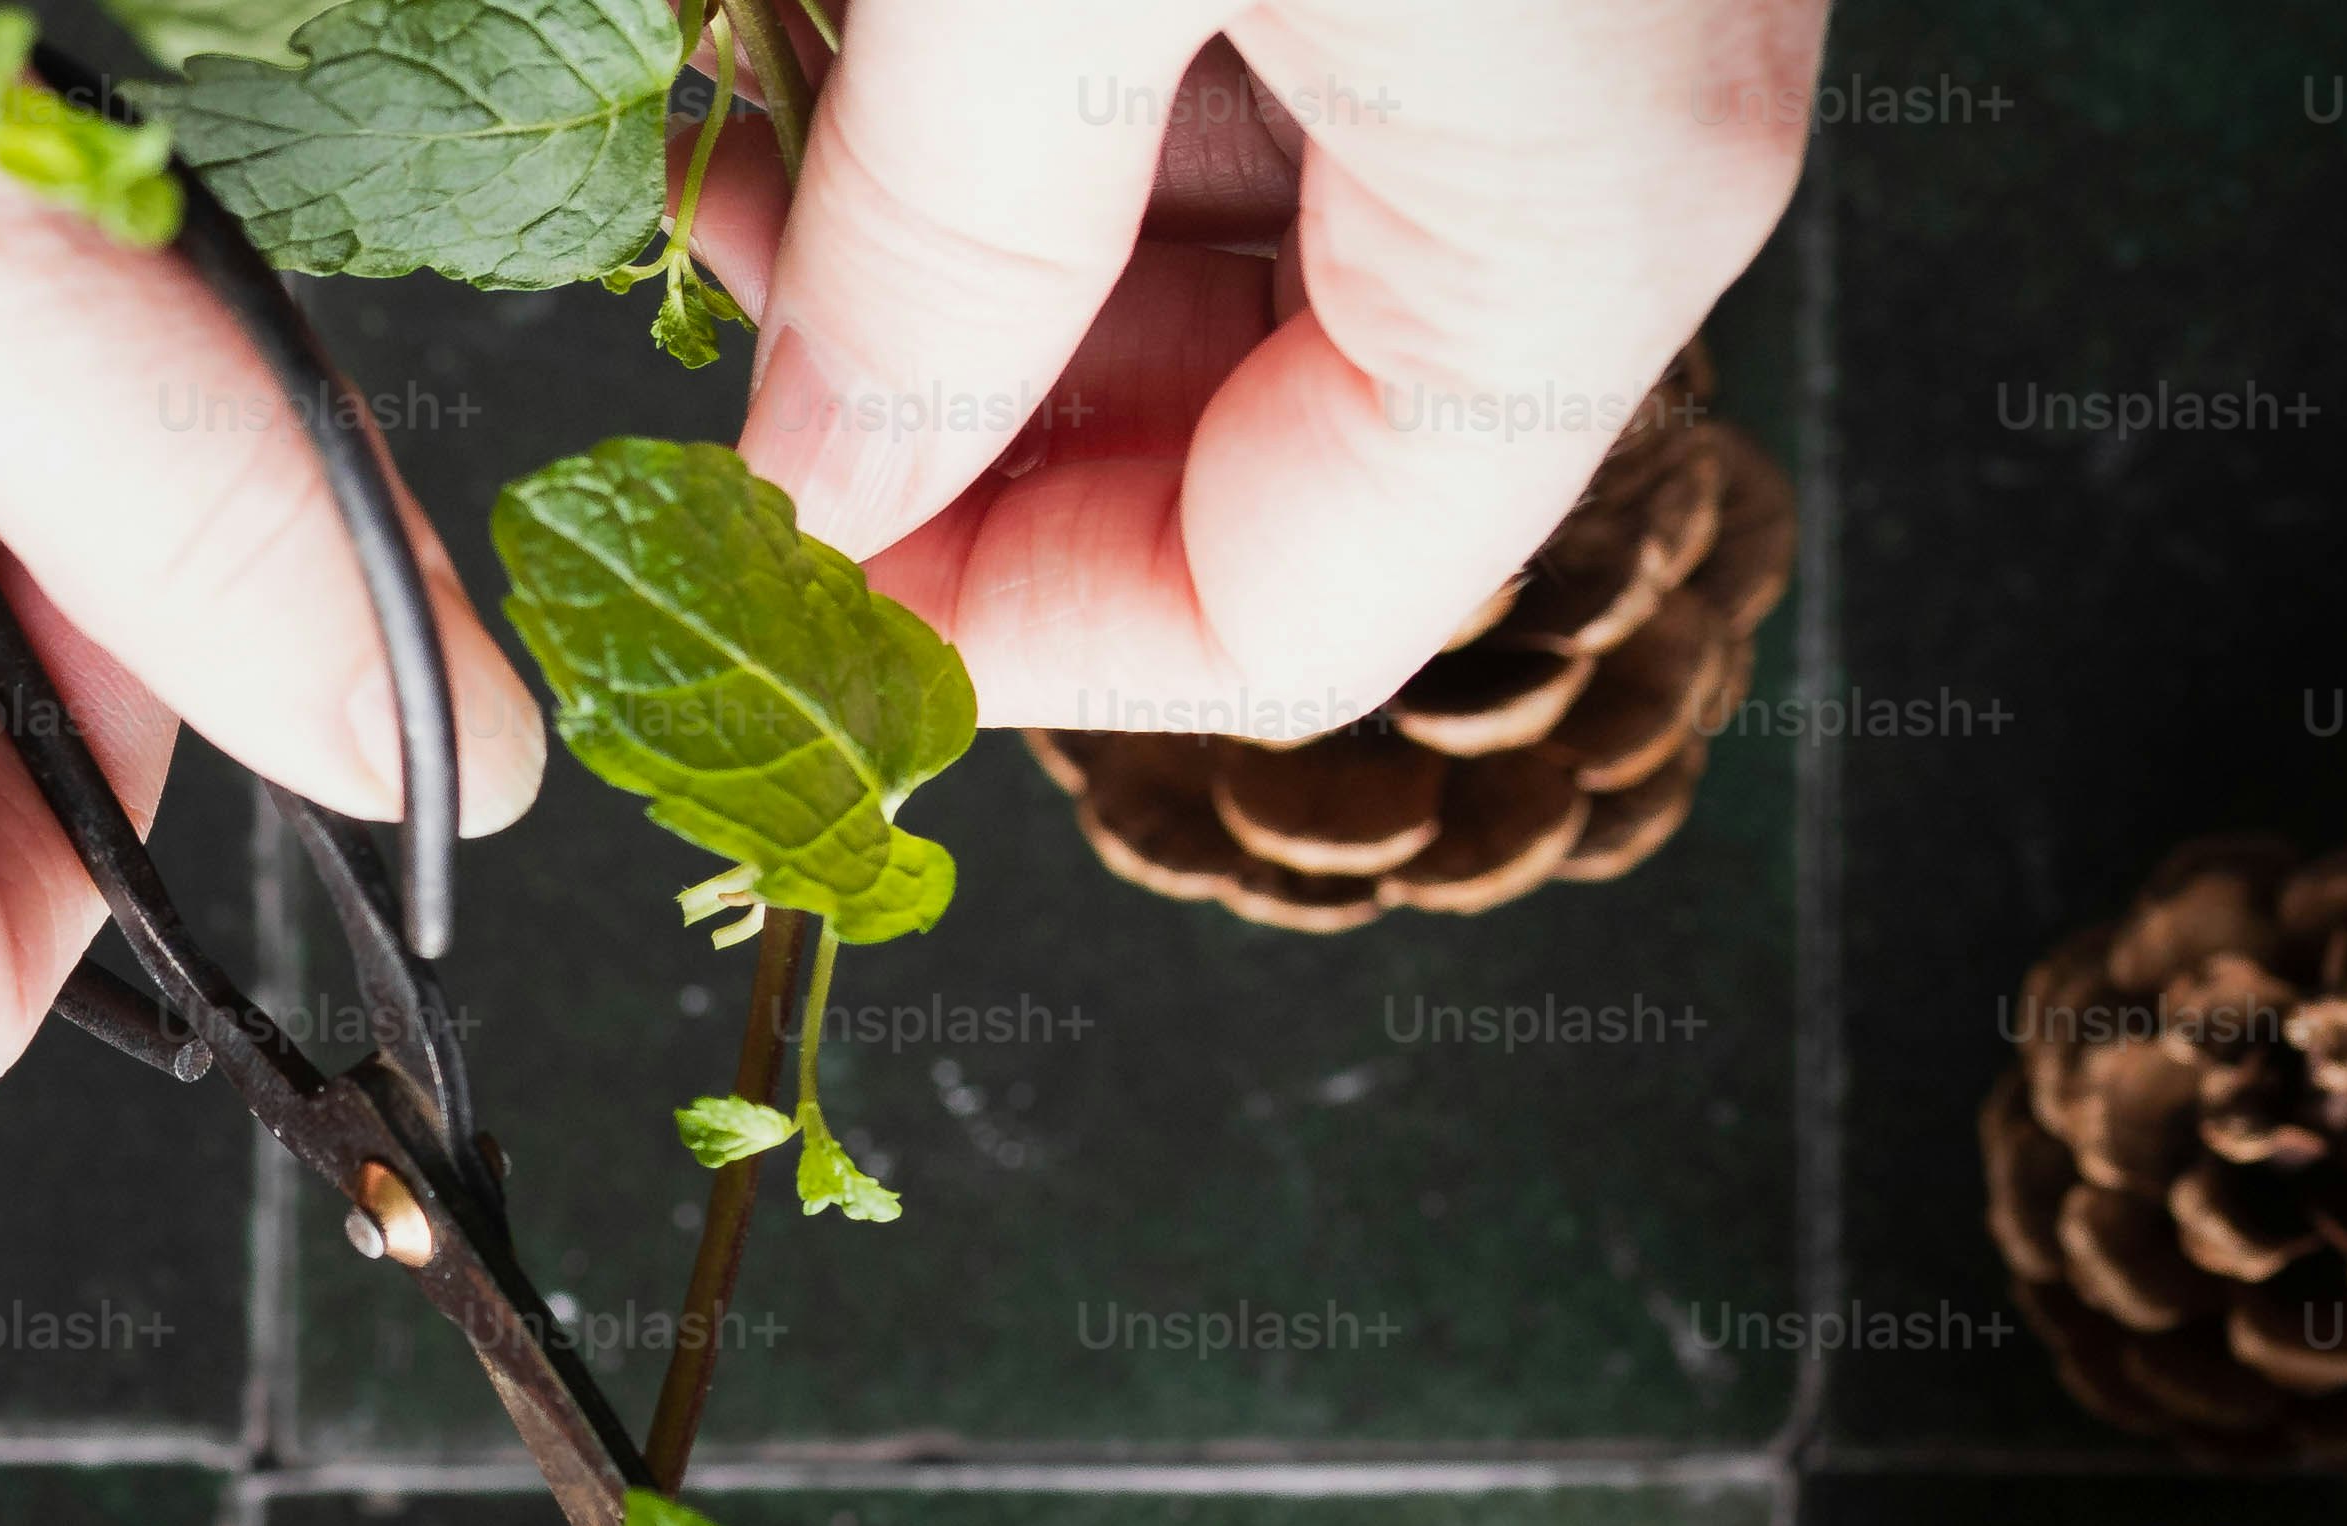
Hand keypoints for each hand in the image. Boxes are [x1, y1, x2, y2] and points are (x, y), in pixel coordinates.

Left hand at [696, 0, 1820, 738]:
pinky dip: (1071, 82)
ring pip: (1238, 257)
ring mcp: (1571, 24)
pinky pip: (1278, 74)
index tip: (776, 578)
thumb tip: (818, 490)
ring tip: (757, 139)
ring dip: (981, 242)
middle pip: (1253, 453)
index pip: (1281, 623)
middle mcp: (1617, 156)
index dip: (1003, 642)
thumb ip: (940, 238)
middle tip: (730, 319)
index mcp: (1581, 236)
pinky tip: (876, 27)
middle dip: (957, 418)